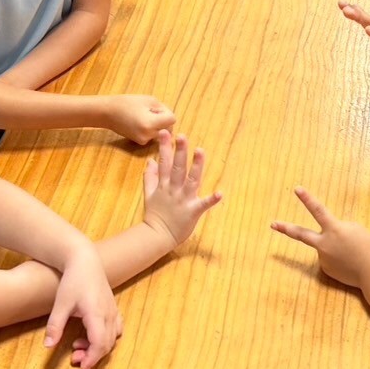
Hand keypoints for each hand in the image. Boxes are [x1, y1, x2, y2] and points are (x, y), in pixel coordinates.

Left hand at [45, 245, 120, 368]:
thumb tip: (48, 346)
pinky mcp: (112, 308)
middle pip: (107, 344)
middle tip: (73, 359)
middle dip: (92, 356)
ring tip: (78, 345)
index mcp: (97, 314)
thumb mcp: (60, 303)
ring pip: (113, 338)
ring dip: (98, 347)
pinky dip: (106, 338)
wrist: (84, 260)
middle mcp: (109, 314)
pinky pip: (116, 329)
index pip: (100, 344)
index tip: (81, 368)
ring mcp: (113, 311)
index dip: (92, 359)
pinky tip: (91, 336)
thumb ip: (55, 326)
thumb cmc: (72, 280)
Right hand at [106, 95, 176, 143]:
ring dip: (159, 125)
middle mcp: (149, 135)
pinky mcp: (141, 142)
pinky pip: (154, 135)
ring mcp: (144, 141)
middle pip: (169, 129)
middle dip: (164, 120)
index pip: (172, 120)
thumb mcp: (149, 100)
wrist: (108, 113)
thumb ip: (163, 109)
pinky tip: (140, 123)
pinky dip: (152, 129)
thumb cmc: (128, 103)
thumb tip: (170, 118)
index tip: (155, 109)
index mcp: (151, 124)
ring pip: (162, 133)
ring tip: (144, 117)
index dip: (166, 112)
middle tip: (150, 112)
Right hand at [142, 131, 222, 246]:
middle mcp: (174, 190)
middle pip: (177, 168)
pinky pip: (203, 205)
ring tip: (200, 151)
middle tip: (182, 136)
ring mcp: (183, 200)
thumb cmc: (155, 214)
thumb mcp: (149, 194)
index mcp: (164, 185)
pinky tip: (220, 193)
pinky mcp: (193, 212)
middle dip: (179, 151)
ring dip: (196, 166)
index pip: (164, 162)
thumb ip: (150, 177)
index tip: (165, 132)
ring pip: (191, 180)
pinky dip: (212, 199)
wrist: (157, 236)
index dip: (164, 147)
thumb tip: (151, 161)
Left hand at [271, 187, 369, 289]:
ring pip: (325, 248)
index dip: (307, 199)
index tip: (296, 189)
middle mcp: (324, 244)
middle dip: (285, 228)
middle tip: (273, 224)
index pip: (318, 210)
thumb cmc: (367, 247)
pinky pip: (330, 260)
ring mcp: (323, 258)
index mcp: (333, 229)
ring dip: (336, 248)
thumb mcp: (355, 229)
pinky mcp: (326, 270)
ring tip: (351, 254)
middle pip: (300, 234)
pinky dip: (339, 259)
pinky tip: (349, 263)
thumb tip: (328, 236)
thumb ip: (338, 228)